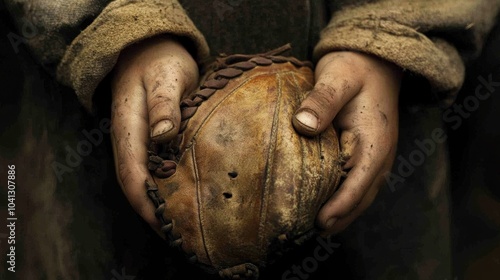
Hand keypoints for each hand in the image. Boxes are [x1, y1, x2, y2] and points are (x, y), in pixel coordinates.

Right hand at [110, 36, 198, 233]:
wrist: (148, 50)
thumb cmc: (160, 61)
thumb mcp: (166, 76)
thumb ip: (164, 103)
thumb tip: (163, 135)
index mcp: (129, 128)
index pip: (132, 175)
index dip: (145, 203)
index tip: (164, 224)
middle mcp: (129, 140)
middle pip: (135, 184)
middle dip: (153, 211)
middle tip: (180, 234)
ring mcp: (138, 141)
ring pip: (144, 179)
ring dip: (159, 202)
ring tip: (184, 222)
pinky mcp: (150, 139)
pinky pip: (154, 168)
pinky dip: (166, 186)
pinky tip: (184, 195)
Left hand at [293, 51, 401, 234]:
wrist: (373, 60)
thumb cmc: (354, 67)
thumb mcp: (337, 77)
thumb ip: (322, 100)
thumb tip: (303, 126)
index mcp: (375, 141)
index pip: (359, 183)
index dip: (340, 206)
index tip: (319, 222)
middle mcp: (379, 154)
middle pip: (362, 196)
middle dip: (340, 216)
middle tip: (311, 231)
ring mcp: (374, 155)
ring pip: (360, 192)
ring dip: (342, 211)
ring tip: (316, 226)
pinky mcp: (365, 151)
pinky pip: (355, 181)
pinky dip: (342, 196)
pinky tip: (322, 201)